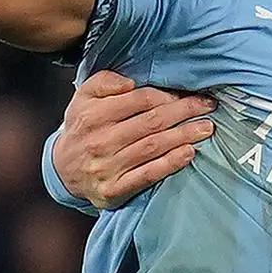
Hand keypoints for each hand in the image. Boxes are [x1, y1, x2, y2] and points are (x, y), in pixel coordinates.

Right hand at [52, 70, 214, 209]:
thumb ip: (105, 81)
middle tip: (209, 107)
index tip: (189, 94)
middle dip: (184, 113)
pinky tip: (188, 154)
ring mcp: (106, 168)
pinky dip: (170, 164)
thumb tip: (129, 83)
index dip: (168, 96)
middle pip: (151, 123)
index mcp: (93, 115)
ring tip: (206, 128)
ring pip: (152, 148)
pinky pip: (146, 175)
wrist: (62, 168)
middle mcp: (99, 141)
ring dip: (184, 136)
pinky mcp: (112, 190)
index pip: (140, 100)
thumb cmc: (84, 125)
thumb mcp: (84, 96)